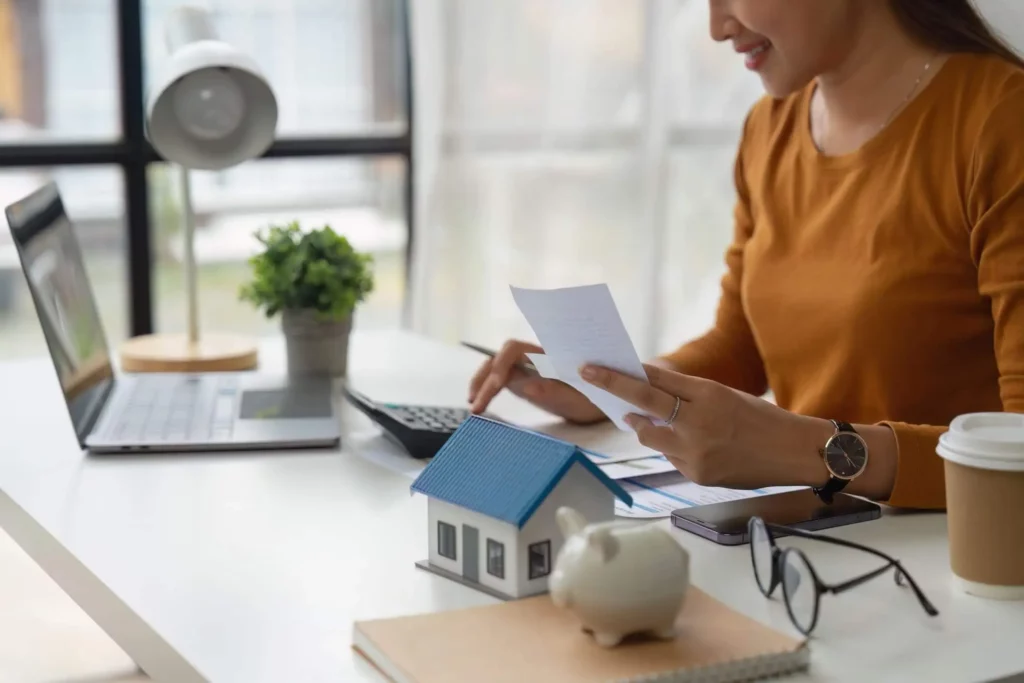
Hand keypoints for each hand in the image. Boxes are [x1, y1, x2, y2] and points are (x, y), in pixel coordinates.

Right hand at [468, 339, 605, 423]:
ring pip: (496, 368)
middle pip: (499, 358)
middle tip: (476, 404)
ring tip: (474, 406)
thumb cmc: (596, 398)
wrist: (606, 400)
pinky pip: (501, 380)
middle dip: (484, 378)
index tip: (496, 384)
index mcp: (547, 355)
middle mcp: (533, 358)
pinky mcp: (524, 381)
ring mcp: (527, 369)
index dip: (500, 363)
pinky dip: (488, 390)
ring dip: (482, 383)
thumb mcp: (579, 399)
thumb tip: (527, 386)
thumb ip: (555, 392)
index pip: (514, 349)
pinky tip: (482, 405)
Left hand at [579, 363, 830, 488]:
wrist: (794, 453)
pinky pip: (669, 457)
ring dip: (642, 425)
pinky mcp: (696, 475)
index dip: (623, 373)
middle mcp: (699, 422)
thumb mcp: (724, 395)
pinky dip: (670, 448)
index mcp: (709, 395)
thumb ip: (685, 394)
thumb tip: (644, 390)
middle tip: (587, 376)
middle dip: (612, 387)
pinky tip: (690, 445)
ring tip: (642, 418)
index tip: (595, 366)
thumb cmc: (760, 418)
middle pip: (644, 402)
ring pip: (649, 435)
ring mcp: (696, 452)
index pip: (656, 380)